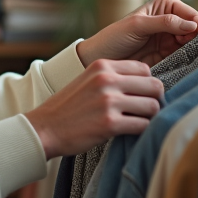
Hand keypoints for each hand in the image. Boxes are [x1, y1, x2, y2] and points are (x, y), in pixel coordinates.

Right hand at [25, 60, 163, 159]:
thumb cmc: (68, 108)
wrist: (44, 129)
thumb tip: (147, 83)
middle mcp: (106, 80)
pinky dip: (141, 130)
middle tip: (145, 111)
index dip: (147, 84)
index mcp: (102, 66)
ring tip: (138, 121)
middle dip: (154, 99)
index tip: (141, 95)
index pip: (145, 69)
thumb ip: (112, 77)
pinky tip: (130, 132)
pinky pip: (143, 125)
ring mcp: (108, 101)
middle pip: (154, 85)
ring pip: (152, 106)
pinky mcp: (109, 124)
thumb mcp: (87, 80)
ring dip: (149, 117)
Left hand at [76, 0, 197, 67]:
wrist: (100, 58)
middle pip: (196, 30)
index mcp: (165, 5)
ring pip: (193, 44)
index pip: (191, 13)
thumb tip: (193, 25)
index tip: (196, 36)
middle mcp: (171, 20)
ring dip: (194, 51)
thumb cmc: (114, 37)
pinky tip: (184, 65)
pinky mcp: (168, 56)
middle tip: (188, 49)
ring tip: (187, 57)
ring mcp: (170, 39)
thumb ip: (165, 23)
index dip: (197, 24)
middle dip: (197, 39)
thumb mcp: (137, 25)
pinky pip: (184, 58)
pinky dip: (187, 61)